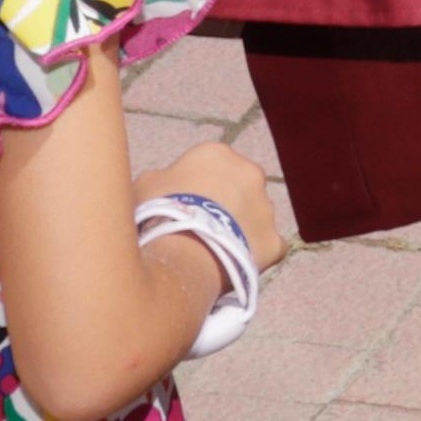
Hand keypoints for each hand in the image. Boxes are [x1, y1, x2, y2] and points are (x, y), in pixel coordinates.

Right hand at [143, 138, 290, 271]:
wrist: (183, 252)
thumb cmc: (159, 213)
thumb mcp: (145, 184)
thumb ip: (161, 178)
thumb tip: (165, 182)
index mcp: (218, 154)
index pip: (209, 168)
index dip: (194, 189)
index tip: (182, 208)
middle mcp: (250, 173)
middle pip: (238, 189)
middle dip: (224, 205)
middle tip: (202, 229)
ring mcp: (266, 208)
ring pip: (255, 217)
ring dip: (240, 229)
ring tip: (216, 251)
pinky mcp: (275, 241)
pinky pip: (269, 247)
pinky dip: (256, 255)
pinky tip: (236, 265)